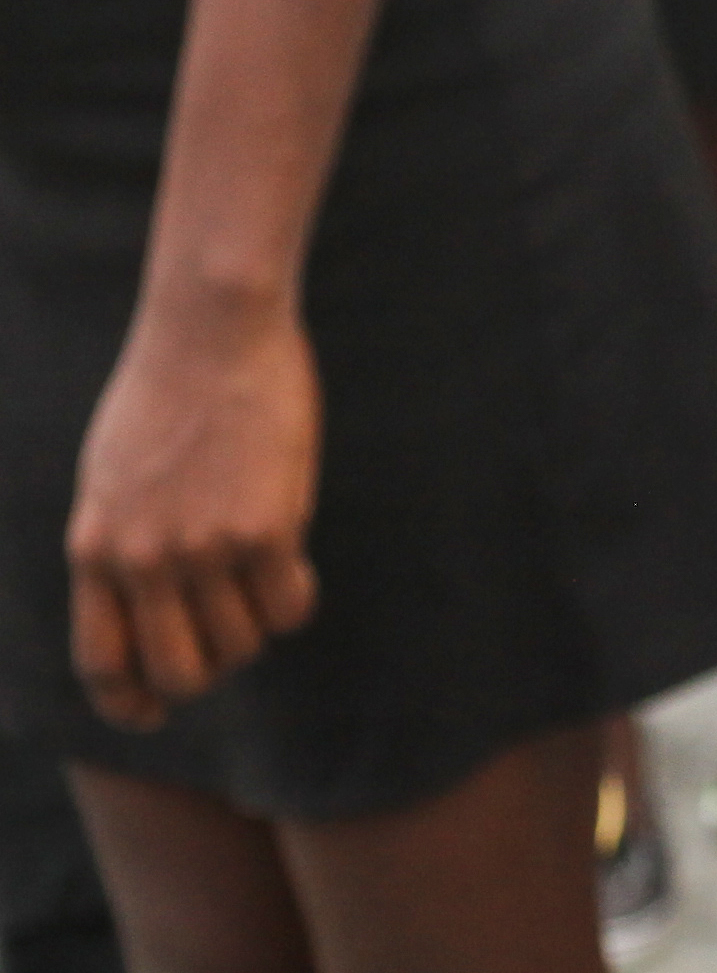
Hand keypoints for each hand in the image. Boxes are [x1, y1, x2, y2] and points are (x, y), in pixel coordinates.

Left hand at [62, 290, 320, 727]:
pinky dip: (294, 598)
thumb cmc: (164, 394)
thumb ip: (123, 544)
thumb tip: (154, 607)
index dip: (127, 703)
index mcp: (94, 549)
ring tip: (260, 582)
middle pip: (179, 672)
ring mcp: (204, 548)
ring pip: (242, 642)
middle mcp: (143, 561)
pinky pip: (290, 606)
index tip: (153, 714)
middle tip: (227, 642)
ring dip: (255, 628)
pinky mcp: (268, 528)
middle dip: (207, 673)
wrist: (211, 331)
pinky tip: (291, 563)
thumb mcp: (111, 479)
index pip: (101, 662)